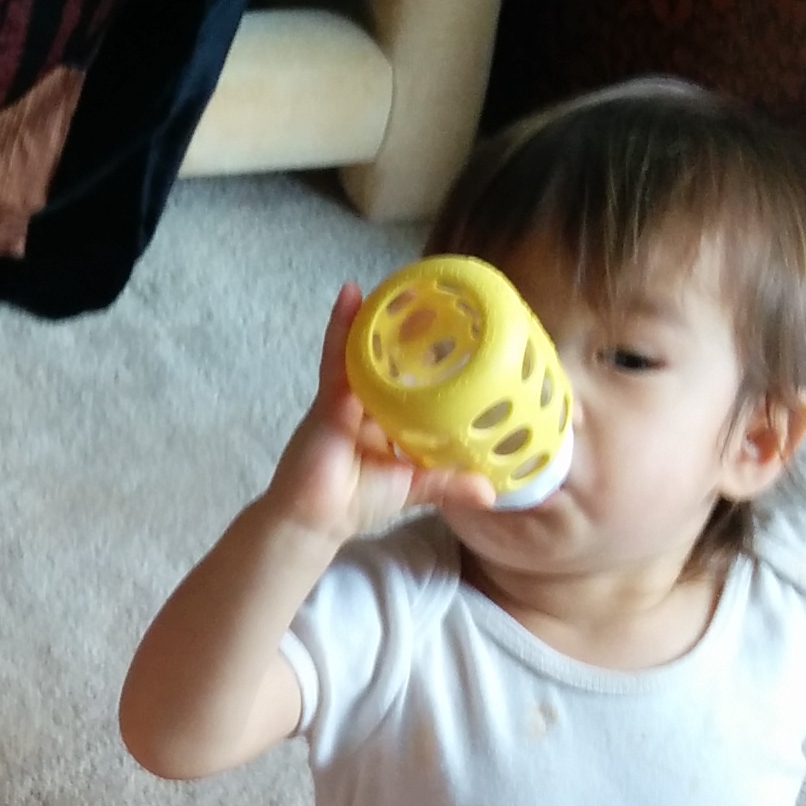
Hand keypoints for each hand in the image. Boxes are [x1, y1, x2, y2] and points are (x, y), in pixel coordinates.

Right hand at [261, 285, 499, 542]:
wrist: (312, 520)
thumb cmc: (358, 503)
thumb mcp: (414, 487)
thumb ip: (448, 482)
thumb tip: (493, 493)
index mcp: (392, 421)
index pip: (416, 384)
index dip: (434, 361)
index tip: (460, 337)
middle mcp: (370, 403)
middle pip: (392, 361)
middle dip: (411, 332)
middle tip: (436, 300)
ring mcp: (347, 397)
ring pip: (366, 352)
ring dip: (379, 319)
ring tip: (399, 285)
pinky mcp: (328, 398)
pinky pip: (337, 357)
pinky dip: (342, 326)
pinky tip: (351, 295)